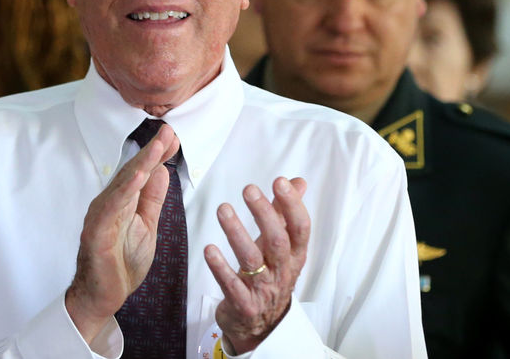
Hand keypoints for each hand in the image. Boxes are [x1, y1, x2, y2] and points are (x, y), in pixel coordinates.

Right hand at [65, 124, 180, 343]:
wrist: (103, 296)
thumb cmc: (121, 262)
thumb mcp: (146, 226)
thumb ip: (152, 199)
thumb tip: (161, 171)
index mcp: (122, 201)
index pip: (142, 172)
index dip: (157, 154)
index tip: (173, 136)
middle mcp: (110, 204)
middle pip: (133, 172)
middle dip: (152, 151)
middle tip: (169, 131)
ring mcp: (101, 216)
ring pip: (123, 185)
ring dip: (141, 164)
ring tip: (157, 147)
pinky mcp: (97, 233)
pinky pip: (112, 208)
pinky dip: (125, 190)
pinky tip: (138, 176)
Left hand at [204, 177, 309, 353]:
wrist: (261, 327)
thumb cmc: (270, 277)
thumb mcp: (282, 247)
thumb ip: (285, 213)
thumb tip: (298, 182)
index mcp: (294, 256)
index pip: (300, 228)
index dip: (292, 205)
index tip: (280, 182)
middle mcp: (281, 271)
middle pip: (277, 241)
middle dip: (264, 213)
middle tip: (249, 189)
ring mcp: (263, 290)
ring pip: (252, 259)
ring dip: (236, 232)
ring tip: (223, 209)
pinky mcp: (243, 305)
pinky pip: (231, 285)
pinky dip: (220, 267)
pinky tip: (209, 249)